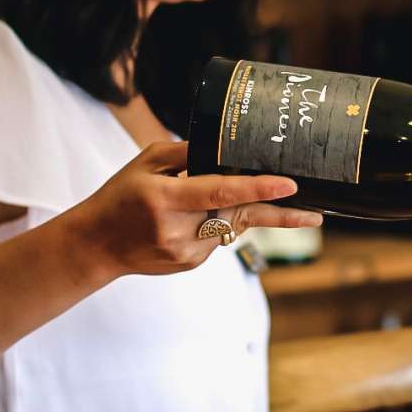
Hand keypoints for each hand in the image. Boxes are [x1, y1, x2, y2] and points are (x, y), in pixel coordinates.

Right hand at [61, 140, 321, 280]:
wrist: (96, 245)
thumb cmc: (120, 196)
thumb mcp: (146, 163)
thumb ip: (186, 153)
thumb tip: (225, 146)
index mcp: (166, 199)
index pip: (220, 192)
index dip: (257, 188)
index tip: (288, 185)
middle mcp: (178, 229)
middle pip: (239, 216)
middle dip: (279, 214)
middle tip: (315, 214)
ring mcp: (186, 253)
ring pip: (229, 226)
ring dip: (234, 211)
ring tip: (209, 203)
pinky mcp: (190, 265)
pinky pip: (217, 238)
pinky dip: (215, 223)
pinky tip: (191, 220)